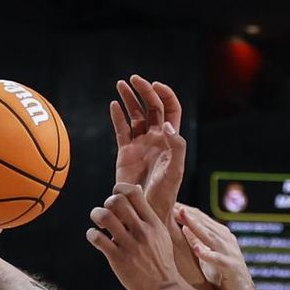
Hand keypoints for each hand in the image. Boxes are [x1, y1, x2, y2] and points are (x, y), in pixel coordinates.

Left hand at [88, 182, 188, 289]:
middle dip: (107, 203)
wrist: (164, 288)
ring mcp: (130, 245)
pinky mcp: (118, 259)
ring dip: (96, 215)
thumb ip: (148, 214)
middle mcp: (142, 231)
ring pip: (105, 216)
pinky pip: (97, 238)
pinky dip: (92, 235)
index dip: (120, 190)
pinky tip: (95, 238)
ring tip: (98, 223)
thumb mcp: (161, 234)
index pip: (133, 193)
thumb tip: (136, 191)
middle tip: (107, 212)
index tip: (116, 197)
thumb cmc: (161, 262)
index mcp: (153, 223)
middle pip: (117, 200)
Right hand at [111, 76, 186, 219]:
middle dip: (144, 91)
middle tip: (133, 79)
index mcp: (170, 139)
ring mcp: (140, 144)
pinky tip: (114, 105)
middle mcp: (156, 138)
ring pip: (135, 114)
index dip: (164, 94)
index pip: (170, 109)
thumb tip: (164, 123)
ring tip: (121, 85)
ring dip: (129, 98)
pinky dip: (117, 116)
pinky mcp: (125, 152)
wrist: (146, 210)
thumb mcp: (175, 171)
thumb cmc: (165, 194)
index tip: (154, 86)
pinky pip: (121, 129)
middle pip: (151, 107)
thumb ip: (175, 146)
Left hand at [174, 203, 262, 289]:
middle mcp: (226, 241)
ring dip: (197, 226)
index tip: (165, 203)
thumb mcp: (207, 257)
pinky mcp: (233, 268)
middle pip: (205, 222)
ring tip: (182, 217)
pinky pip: (219, 259)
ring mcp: (231, 253)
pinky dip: (208, 254)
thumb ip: (197, 241)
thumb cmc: (223, 280)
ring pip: (212, 236)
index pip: (199, 217)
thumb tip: (183, 226)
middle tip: (170, 204)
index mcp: (220, 236)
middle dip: (187, 213)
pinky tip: (197, 249)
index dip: (183, 210)